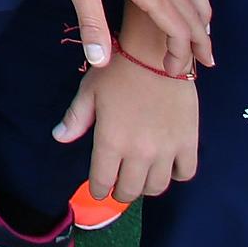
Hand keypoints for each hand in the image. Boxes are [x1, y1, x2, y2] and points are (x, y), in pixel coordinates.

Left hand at [53, 50, 198, 203]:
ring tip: (140, 177)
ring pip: (157, 187)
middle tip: (118, 186)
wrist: (155, 53)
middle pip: (130, 190)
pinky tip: (166, 165)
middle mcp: (139, 151)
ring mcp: (166, 149)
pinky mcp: (188, 142)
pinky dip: (175, 174)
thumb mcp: (89, 91)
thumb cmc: (118, 70)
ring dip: (146, 187)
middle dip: (120, 193)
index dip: (98, 189)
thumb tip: (59, 138)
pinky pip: (185, 172)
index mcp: (111, 140)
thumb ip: (75, 118)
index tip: (98, 189)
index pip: (102, 182)